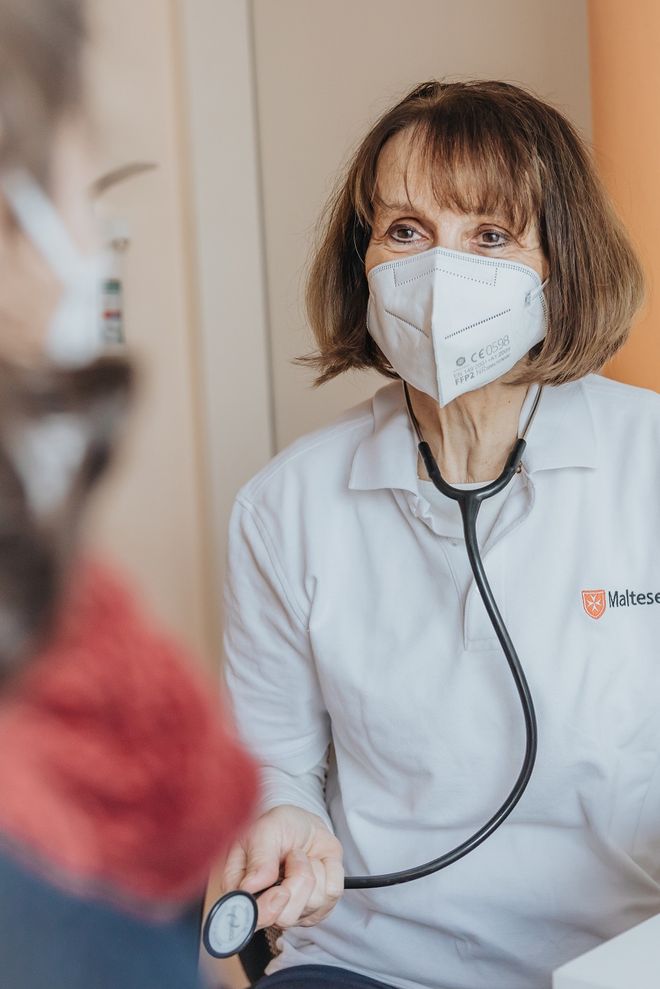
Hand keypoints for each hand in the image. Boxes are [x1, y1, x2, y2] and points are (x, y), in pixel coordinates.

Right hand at [221, 804, 343, 929]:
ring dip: (310, 869)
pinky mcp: (321, 906)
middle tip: (291, 857)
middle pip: (286, 917)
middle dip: (295, 881)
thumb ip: (258, 860)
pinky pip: (332, 893)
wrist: (304, 824)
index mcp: (246, 893)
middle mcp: (269, 908)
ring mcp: (297, 910)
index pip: (252, 921)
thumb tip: (250, 887)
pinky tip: (316, 862)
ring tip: (299, 855)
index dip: (266, 911)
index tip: (280, 890)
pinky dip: (328, 870)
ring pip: (313, 903)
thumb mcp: (263, 832)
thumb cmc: (278, 828)